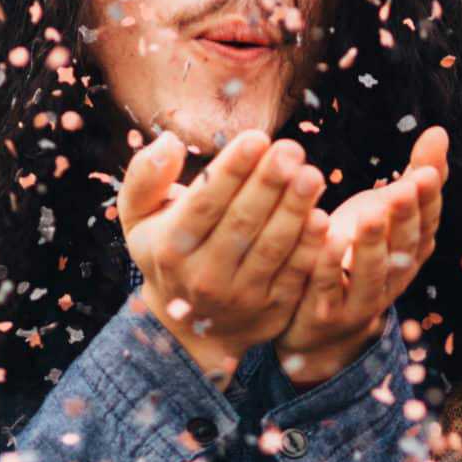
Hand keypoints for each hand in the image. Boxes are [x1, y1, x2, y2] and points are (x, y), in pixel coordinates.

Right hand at [119, 131, 324, 380]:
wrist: (193, 324)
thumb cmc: (168, 250)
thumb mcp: (140, 218)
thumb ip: (146, 178)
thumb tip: (170, 143)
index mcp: (171, 247)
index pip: (204, 204)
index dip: (232, 170)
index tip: (257, 138)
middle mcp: (203, 276)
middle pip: (241, 223)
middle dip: (269, 184)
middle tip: (291, 149)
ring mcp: (240, 296)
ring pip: (271, 248)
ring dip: (294, 210)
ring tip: (311, 175)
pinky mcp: (273, 310)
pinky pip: (294, 275)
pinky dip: (310, 248)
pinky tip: (322, 217)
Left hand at [277, 126, 447, 386]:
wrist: (320, 323)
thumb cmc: (356, 251)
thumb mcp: (386, 211)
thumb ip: (414, 176)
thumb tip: (439, 130)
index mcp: (411, 248)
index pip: (426, 221)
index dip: (427, 199)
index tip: (426, 172)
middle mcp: (396, 274)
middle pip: (405, 245)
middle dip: (405, 216)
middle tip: (406, 188)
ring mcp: (364, 298)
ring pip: (373, 271)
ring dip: (372, 242)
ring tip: (370, 215)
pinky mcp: (329, 312)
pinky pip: (329, 289)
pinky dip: (328, 266)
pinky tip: (326, 239)